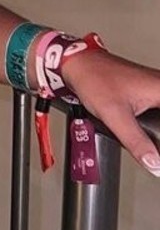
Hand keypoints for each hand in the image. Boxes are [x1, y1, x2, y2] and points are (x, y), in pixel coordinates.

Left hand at [60, 48, 159, 176]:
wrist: (78, 65)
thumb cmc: (95, 80)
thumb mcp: (116, 116)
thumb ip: (137, 142)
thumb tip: (154, 164)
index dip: (159, 137)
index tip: (153, 148)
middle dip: (155, 136)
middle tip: (146, 147)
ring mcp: (156, 87)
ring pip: (159, 117)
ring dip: (153, 133)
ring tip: (143, 141)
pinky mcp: (147, 91)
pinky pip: (154, 111)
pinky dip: (149, 124)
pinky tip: (140, 131)